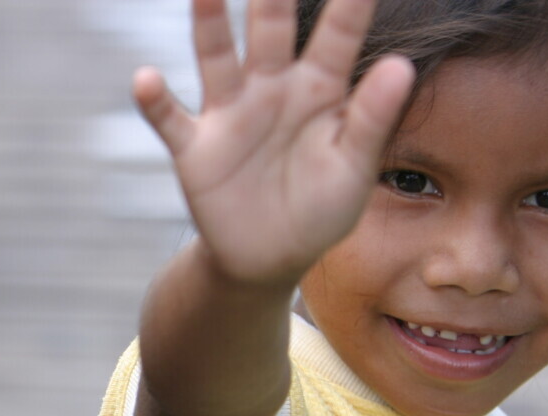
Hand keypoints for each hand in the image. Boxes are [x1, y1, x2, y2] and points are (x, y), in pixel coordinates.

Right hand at [135, 0, 413, 285]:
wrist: (269, 259)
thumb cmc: (321, 209)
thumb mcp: (354, 168)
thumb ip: (373, 118)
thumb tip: (402, 66)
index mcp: (320, 90)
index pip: (338, 35)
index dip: (350, 3)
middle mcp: (271, 89)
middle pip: (270, 31)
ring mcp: (229, 115)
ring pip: (216, 60)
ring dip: (208, 26)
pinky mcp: (195, 149)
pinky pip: (171, 120)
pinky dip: (155, 102)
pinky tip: (145, 79)